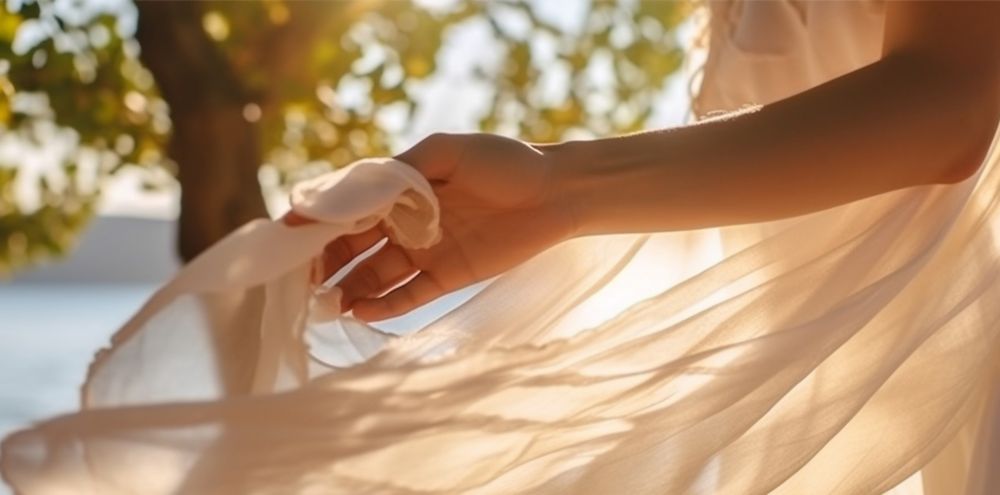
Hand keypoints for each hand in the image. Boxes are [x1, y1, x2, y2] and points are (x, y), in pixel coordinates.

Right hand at [286, 133, 576, 321]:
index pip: (346, 208)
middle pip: (351, 246)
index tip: (284, 236)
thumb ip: (398, 170)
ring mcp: (424, 251)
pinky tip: (363, 312)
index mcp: (398, 189)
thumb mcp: (445, 151)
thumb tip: (349, 191)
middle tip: (301, 281)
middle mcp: (404, 221)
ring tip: (327, 305)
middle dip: (323, 262)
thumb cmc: (502, 162)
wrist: (556, 191)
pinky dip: (385, 306)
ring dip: (349, 289)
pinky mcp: (447, 276)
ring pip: (373, 275)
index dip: (315, 221)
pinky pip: (408, 296)